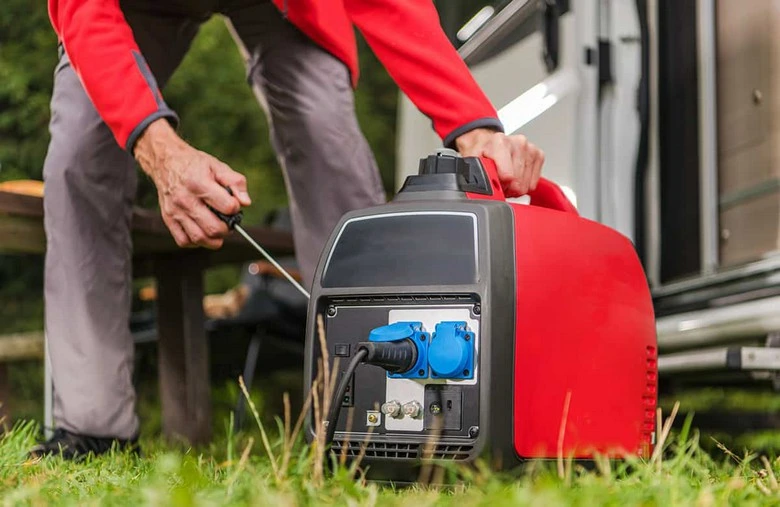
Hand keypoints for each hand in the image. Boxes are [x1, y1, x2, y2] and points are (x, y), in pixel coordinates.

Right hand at [134, 119, 250, 248]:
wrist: (165, 162)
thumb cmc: (194, 165)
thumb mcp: (218, 166)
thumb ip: (236, 182)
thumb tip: (245, 202)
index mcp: (199, 183)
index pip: (227, 207)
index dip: (235, 208)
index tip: (234, 205)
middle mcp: (185, 199)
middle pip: (213, 228)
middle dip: (227, 229)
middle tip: (228, 222)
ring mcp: (175, 211)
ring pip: (199, 238)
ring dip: (214, 240)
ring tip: (218, 229)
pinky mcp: (168, 219)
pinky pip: (184, 241)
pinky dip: (197, 242)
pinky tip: (202, 231)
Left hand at [455, 128, 544, 196]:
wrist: (486, 142)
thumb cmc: (480, 152)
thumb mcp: (471, 163)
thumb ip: (476, 175)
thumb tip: (481, 189)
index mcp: (500, 142)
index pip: (508, 176)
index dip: (500, 185)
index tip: (493, 181)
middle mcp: (518, 142)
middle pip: (518, 184)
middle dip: (507, 187)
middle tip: (498, 181)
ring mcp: (530, 148)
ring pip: (526, 185)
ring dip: (515, 186)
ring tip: (505, 178)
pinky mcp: (538, 155)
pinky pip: (533, 183)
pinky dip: (523, 183)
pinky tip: (515, 176)